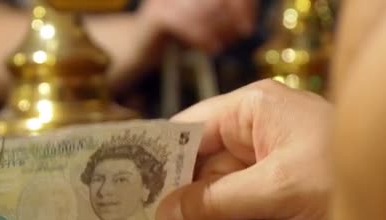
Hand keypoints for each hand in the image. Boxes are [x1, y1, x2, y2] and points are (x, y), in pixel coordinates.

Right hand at [136, 0, 257, 54]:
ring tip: (222, 45)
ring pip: (208, 6)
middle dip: (236, 14)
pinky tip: (210, 49)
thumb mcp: (202, 20)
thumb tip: (247, 22)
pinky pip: (188, 23)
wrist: (137, 49)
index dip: (245, 4)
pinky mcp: (156, 15)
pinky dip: (203, 37)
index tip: (248, 24)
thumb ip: (223, 16)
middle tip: (242, 33)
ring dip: (221, 29)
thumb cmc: (173, 35)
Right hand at [155, 79, 331, 219]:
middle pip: (201, 159)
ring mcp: (268, 158)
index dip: (158, 155)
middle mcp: (255, 128)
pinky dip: (221, 218)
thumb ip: (216, 202)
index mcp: (252, 108)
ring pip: (218, 183)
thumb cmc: (344, 175)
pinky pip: (239, 199)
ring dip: (197, 209)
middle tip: (138, 219)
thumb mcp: (278, 187)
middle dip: (176, 189)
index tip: (126, 184)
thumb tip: (162, 218)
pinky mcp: (280, 185)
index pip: (190, 127)